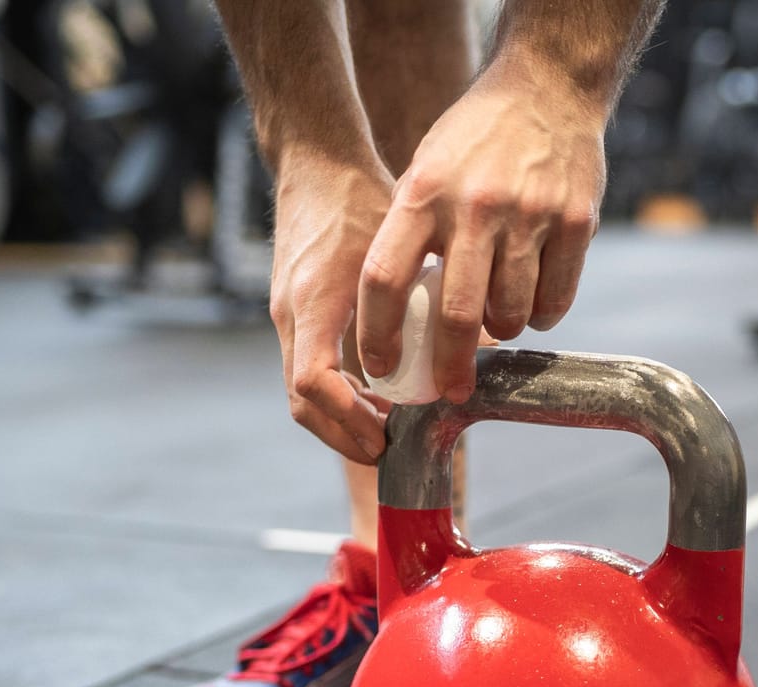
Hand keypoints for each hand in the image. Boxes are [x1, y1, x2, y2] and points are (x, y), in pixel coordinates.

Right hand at [270, 145, 396, 461]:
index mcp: (312, 303)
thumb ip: (423, 295)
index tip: (384, 435)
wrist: (315, 163)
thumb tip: (470, 342)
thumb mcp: (398, 246)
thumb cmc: (359, 198)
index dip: (347, 418)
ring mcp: (287, 317)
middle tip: (388, 451)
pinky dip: (338, 396)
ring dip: (341, 420)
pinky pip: (307, 372)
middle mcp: (290, 316)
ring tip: (386, 429)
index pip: (312, 382)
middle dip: (343, 435)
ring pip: (302, 395)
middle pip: (302, 403)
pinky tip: (375, 395)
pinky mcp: (293, 314)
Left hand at [356, 64, 606, 403]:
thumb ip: (413, 236)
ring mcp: (530, 215)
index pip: (386, 278)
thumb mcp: (425, 171)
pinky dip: (543, 315)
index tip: (380, 367)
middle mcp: (475, 206)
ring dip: (503, 330)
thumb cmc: (475, 139)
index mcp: (424, 193)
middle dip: (452, 366)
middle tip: (451, 390)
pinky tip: (534, 300)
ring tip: (498, 318)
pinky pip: (556, 299)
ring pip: (512, 313)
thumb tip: (400, 316)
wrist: (547, 87)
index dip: (379, 332)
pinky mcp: (576, 222)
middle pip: (458, 314)